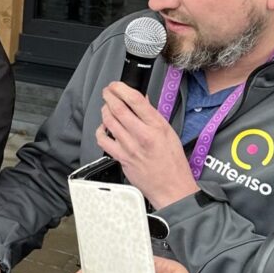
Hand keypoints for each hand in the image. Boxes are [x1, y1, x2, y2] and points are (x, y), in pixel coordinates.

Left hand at [97, 81, 198, 208]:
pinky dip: (100, 131)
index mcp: (157, 126)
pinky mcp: (121, 158)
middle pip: (118, 109)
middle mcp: (142, 135)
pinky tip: (104, 128)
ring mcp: (129, 147)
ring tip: (106, 107)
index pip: (136, 100)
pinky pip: (103, 140)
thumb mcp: (169, 133)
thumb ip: (153, 116)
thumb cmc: (173, 162)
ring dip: (104, 110)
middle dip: (108, 96)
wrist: (172, 187)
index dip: (122, 89)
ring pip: (109, 122)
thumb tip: (142, 101)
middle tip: (107, 92)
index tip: (116, 85)